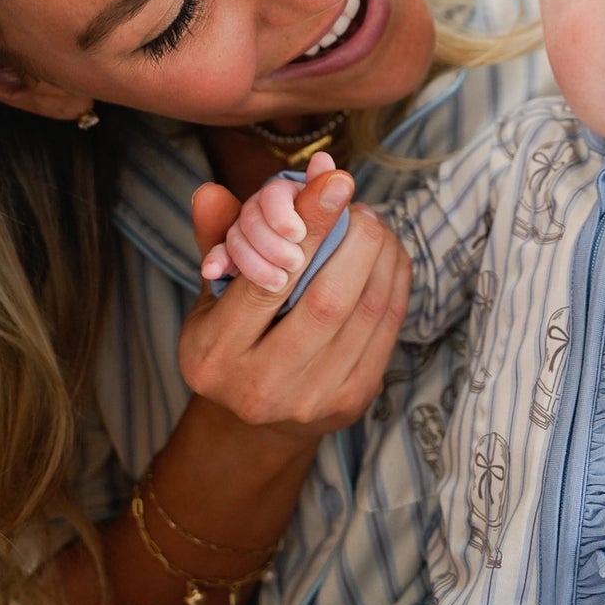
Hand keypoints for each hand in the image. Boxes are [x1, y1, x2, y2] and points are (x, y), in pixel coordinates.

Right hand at [181, 160, 411, 440]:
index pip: (267, 282)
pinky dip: (394, 283)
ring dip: (381, 257)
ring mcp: (311, 400)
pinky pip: (387, 330)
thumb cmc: (233, 340)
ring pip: (365, 312)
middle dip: (355, 240)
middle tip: (361, 206)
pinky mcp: (352, 402)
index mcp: (214, 354)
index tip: (335, 181)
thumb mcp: (211, 295)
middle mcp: (259, 386)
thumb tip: (210, 191)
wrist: (256, 422)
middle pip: (326, 300)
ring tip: (375, 226)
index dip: (308, 228)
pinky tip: (390, 257)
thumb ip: (214, 240)